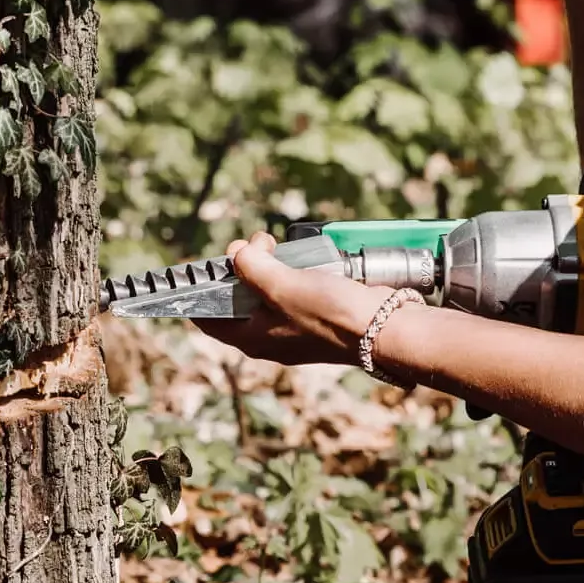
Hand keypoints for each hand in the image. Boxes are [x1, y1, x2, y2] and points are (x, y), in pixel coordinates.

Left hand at [194, 231, 393, 367]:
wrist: (383, 328)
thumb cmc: (328, 313)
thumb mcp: (282, 287)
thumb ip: (252, 268)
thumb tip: (237, 254)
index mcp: (252, 338)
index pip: (209, 319)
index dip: (199, 293)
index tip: (202, 266)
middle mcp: (270, 336)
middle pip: (239, 300)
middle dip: (241, 268)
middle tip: (255, 245)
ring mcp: (295, 326)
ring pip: (268, 292)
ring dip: (268, 266)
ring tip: (275, 244)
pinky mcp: (318, 315)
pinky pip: (294, 290)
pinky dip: (292, 271)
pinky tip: (301, 256)